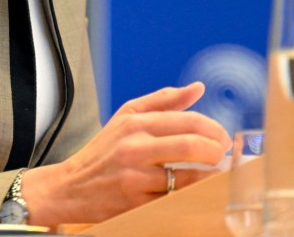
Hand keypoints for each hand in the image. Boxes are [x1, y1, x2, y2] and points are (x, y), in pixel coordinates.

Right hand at [21, 82, 230, 225]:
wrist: (70, 187)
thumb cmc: (103, 150)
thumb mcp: (127, 116)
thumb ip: (164, 100)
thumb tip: (198, 88)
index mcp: (136, 124)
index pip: (187, 121)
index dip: (214, 129)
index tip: (223, 138)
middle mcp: (135, 148)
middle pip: (190, 146)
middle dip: (215, 151)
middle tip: (224, 156)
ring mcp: (134, 178)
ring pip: (186, 178)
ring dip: (209, 176)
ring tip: (216, 174)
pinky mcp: (134, 204)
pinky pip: (173, 200)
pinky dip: (189, 196)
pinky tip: (196, 192)